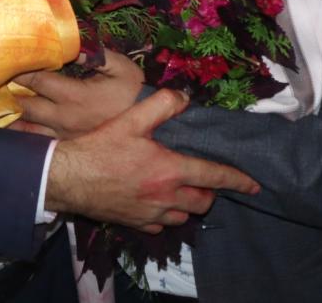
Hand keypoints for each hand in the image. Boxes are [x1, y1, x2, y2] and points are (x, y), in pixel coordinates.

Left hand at [14, 50, 143, 138]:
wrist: (151, 130)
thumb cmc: (135, 94)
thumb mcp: (121, 67)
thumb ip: (96, 54)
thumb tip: (74, 45)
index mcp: (74, 95)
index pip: (38, 80)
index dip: (21, 70)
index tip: (7, 62)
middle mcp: (63, 117)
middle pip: (25, 105)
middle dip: (8, 93)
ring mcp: (63, 135)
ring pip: (26, 129)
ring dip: (9, 119)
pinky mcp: (66, 147)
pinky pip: (38, 145)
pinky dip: (21, 139)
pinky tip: (8, 136)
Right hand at [44, 88, 259, 233]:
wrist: (67, 178)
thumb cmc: (100, 147)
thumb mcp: (131, 118)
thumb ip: (162, 104)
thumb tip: (185, 97)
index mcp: (169, 170)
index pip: (214, 176)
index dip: (237, 180)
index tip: (254, 184)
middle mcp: (165, 197)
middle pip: (202, 202)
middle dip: (210, 192)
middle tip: (204, 178)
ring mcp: (149, 213)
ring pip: (183, 217)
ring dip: (188, 205)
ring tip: (182, 189)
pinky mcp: (134, 222)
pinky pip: (160, 225)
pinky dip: (166, 216)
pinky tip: (157, 202)